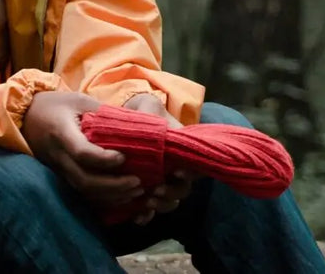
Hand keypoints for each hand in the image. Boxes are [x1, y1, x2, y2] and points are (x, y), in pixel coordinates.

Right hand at [22, 91, 140, 207]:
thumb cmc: (55, 105)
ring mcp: (57, 169)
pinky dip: (102, 199)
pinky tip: (121, 196)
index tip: (123, 157)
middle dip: (114, 186)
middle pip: (84, 180)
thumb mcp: (79, 100)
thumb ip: (103, 112)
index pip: (82, 152)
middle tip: (138, 182)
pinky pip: (81, 193)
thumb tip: (135, 125)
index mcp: (62, 132)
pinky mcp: (59, 176)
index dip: (104, 159)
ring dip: (111, 196)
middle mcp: (57, 155)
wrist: (25, 115)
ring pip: (83, 191)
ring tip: (135, 190)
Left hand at [122, 93, 192, 224]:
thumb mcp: (151, 109)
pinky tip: (137, 217)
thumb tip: (155, 117)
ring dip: (161, 205)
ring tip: (147, 202)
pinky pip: (151, 210)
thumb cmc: (144, 114)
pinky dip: (146, 216)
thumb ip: (155, 112)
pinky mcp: (147, 192)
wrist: (129, 122)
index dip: (190, 173)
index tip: (176, 172)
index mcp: (181, 152)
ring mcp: (162, 182)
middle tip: (157, 190)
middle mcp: (176, 170)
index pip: (195, 167)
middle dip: (172, 193)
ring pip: (170, 202)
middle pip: (183, 189)